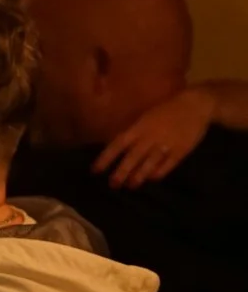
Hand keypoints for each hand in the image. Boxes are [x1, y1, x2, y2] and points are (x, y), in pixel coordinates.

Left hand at [94, 87, 216, 188]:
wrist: (195, 105)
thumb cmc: (166, 110)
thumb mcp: (146, 117)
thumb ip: (134, 132)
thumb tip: (119, 147)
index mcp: (139, 127)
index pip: (117, 144)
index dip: (105, 158)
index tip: (95, 170)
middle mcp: (150, 137)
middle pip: (133, 157)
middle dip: (121, 172)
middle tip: (113, 185)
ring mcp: (166, 144)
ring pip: (149, 164)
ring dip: (139, 176)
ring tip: (131, 186)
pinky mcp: (181, 151)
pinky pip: (168, 165)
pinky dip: (159, 173)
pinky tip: (152, 179)